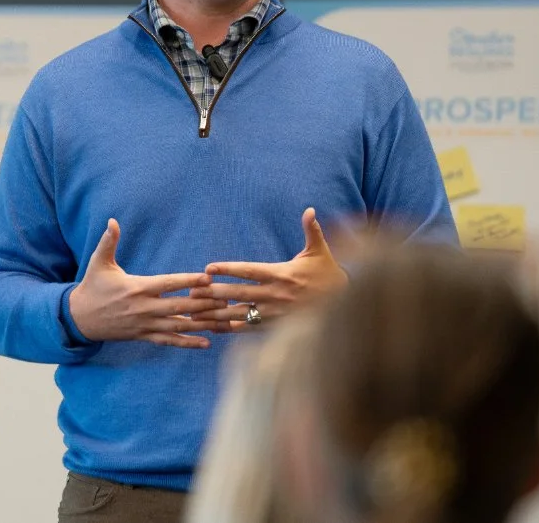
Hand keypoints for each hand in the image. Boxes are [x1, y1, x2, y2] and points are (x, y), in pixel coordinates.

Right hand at [68, 218, 230, 347]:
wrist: (80, 318)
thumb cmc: (92, 287)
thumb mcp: (99, 262)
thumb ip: (108, 241)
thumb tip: (112, 221)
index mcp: (137, 287)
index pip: (168, 284)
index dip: (189, 281)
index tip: (208, 278)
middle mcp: (144, 308)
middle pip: (179, 306)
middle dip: (204, 304)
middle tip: (226, 300)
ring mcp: (145, 324)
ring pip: (178, 326)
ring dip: (202, 323)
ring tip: (222, 321)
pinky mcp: (144, 336)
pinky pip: (169, 341)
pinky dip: (188, 343)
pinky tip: (207, 343)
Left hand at [190, 208, 347, 330]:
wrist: (346, 304)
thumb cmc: (328, 273)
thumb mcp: (320, 250)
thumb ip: (312, 230)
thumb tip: (311, 209)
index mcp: (281, 274)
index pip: (249, 271)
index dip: (228, 269)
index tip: (208, 268)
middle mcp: (275, 295)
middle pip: (238, 294)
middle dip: (214, 294)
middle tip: (192, 292)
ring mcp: (275, 313)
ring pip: (240, 314)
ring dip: (216, 314)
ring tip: (194, 314)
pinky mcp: (276, 327)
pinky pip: (249, 329)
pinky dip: (230, 329)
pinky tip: (213, 329)